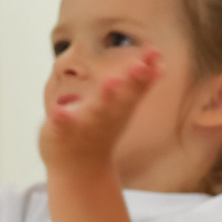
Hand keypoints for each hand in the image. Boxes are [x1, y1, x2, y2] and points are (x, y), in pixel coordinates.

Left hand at [39, 50, 160, 175]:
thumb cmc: (102, 131)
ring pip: (97, 111)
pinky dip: (62, 119)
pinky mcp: (62, 133)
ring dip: (105, 98)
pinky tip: (59, 112)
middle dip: (131, 82)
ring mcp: (86, 125)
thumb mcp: (125, 107)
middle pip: (123, 98)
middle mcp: (108, 116)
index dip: (146, 70)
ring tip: (112, 81)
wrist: (79, 170)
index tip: (154, 52)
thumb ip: (141, 86)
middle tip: (140, 66)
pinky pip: (63, 126)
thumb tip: (163, 65)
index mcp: (121, 106)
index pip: (137, 87)